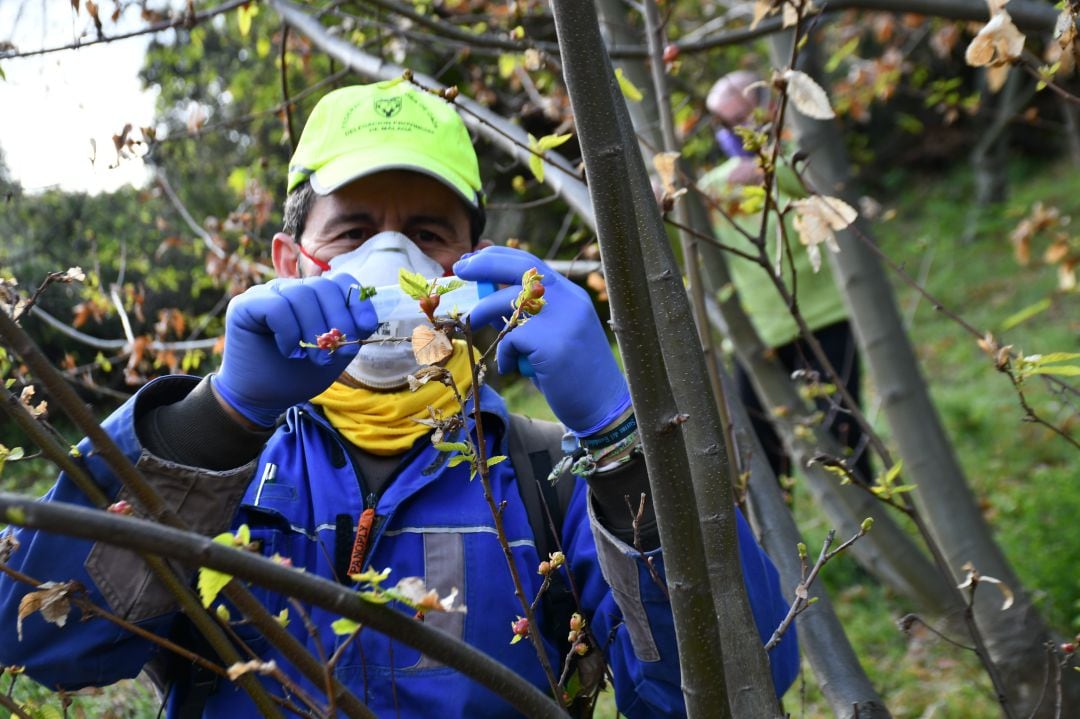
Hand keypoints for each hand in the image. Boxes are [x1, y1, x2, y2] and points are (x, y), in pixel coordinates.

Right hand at [212, 275, 377, 426]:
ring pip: (301, 294)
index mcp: (312, 298)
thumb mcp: (332, 355)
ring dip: (313, 330)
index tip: (365, 327)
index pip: (340, 281)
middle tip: (334, 352)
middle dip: (337, 320)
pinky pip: (277, 307)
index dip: (356, 301)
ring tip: (311, 357)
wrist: (260, 399)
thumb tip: (369, 320)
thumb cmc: (295, 376)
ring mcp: (265, 294)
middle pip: (323, 286)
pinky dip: (289, 332)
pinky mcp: (244, 305)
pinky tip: (288, 351)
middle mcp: (288, 289)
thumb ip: (348, 334)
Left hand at [454, 246, 630, 435]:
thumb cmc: (573, 373)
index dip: (499, 257)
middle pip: (520, 267)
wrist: (603, 405)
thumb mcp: (555, 334)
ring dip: (483, 313)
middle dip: (484, 264)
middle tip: (460, 268)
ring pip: (507, 302)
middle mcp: (569, 300)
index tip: (474, 259)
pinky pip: (510, 340)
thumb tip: (488, 303)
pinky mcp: (551, 343)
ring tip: (474, 325)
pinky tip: (514, 367)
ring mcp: (562, 319)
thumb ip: (529, 316)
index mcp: (570, 295)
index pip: (532, 263)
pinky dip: (506, 355)